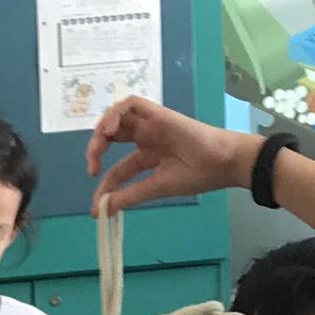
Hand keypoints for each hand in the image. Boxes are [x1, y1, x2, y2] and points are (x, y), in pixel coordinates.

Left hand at [86, 99, 255, 214]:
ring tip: (98, 147)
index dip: (104, 185)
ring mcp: (152, 124)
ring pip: (118, 117)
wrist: (222, 163)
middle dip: (95, 149)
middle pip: (112, 136)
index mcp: (148, 157)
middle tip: (92, 167)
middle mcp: (146, 138)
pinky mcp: (158, 113)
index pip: (118, 169)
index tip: (97, 204)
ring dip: (102, 128)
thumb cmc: (197, 175)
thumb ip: (130, 196)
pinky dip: (116, 112)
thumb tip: (102, 210)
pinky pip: (132, 104)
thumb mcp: (157, 187)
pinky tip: (110, 129)